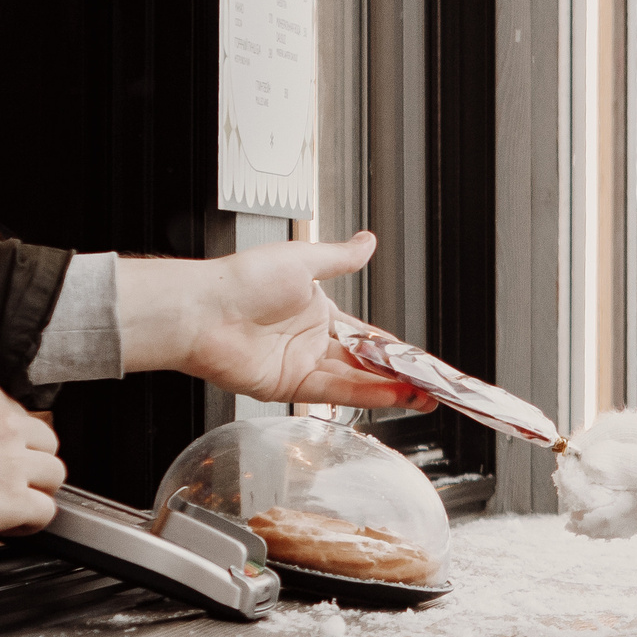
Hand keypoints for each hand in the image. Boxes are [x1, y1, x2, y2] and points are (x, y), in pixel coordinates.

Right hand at [0, 380, 65, 549]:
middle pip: (46, 443)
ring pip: (54, 475)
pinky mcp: (15, 499)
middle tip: (5, 482)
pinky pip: (46, 511)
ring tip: (7, 504)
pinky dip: (31, 522)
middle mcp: (4, 423)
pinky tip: (7, 525)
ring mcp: (13, 461)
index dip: (11, 443)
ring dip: (35, 491)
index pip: (21, 417)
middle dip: (30, 464)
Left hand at [115, 232, 436, 410]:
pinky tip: (392, 394)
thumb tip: (367, 242)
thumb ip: (340, 258)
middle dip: (402, 375)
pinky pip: (335, 391)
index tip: (423, 359)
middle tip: (435, 384)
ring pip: (357, 381)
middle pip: (367, 363)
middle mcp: (312, 341)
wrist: (202, 309)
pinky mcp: (289, 386)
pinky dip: (366, 394)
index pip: (368, 334)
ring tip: (424, 395)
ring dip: (392, 390)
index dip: (397, 348)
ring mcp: (301, 365)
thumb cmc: (240, 280)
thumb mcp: (302, 260)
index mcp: (317, 311)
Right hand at [558, 408, 636, 562]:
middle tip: (587, 520)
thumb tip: (585, 458)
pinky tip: (636, 529)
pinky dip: (630, 517)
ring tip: (611, 529)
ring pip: (618, 488)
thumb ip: (618, 463)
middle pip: (603, 465)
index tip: (572, 491)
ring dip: (609, 510)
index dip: (578, 463)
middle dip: (592, 494)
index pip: (596, 436)